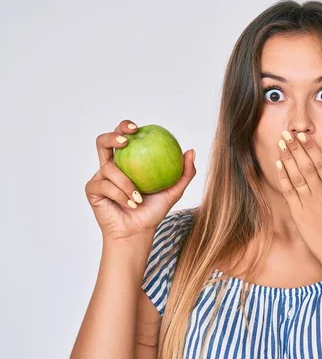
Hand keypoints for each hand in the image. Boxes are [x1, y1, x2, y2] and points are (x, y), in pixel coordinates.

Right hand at [85, 120, 195, 240]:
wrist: (138, 232)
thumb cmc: (153, 211)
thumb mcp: (174, 191)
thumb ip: (184, 172)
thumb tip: (191, 151)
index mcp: (127, 162)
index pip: (123, 137)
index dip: (124, 127)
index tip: (138, 128)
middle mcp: (111, 166)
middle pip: (103, 142)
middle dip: (112, 135)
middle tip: (127, 140)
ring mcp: (100, 178)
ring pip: (108, 168)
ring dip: (125, 183)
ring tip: (137, 197)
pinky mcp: (93, 190)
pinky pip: (105, 186)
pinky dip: (120, 195)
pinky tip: (130, 203)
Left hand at [274, 130, 321, 263]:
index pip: (321, 162)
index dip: (310, 147)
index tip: (302, 135)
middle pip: (306, 164)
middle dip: (295, 147)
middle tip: (286, 132)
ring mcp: (309, 203)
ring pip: (296, 175)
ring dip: (287, 158)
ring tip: (280, 142)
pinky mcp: (300, 215)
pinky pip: (289, 192)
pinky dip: (283, 178)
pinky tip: (277, 166)